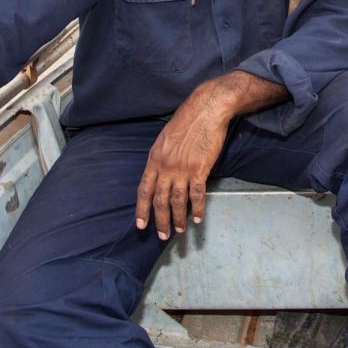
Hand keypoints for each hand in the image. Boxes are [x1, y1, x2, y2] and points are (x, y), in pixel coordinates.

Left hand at [134, 82, 233, 240]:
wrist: (206, 110)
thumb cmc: (186, 121)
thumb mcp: (164, 139)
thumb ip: (160, 158)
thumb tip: (159, 174)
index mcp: (154, 159)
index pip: (144, 190)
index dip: (142, 210)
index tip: (141, 225)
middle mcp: (166, 167)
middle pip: (159, 200)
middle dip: (160, 221)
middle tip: (162, 236)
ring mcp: (183, 170)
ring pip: (177, 201)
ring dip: (178, 219)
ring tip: (178, 231)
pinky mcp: (200, 170)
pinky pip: (197, 195)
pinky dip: (197, 209)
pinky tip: (196, 219)